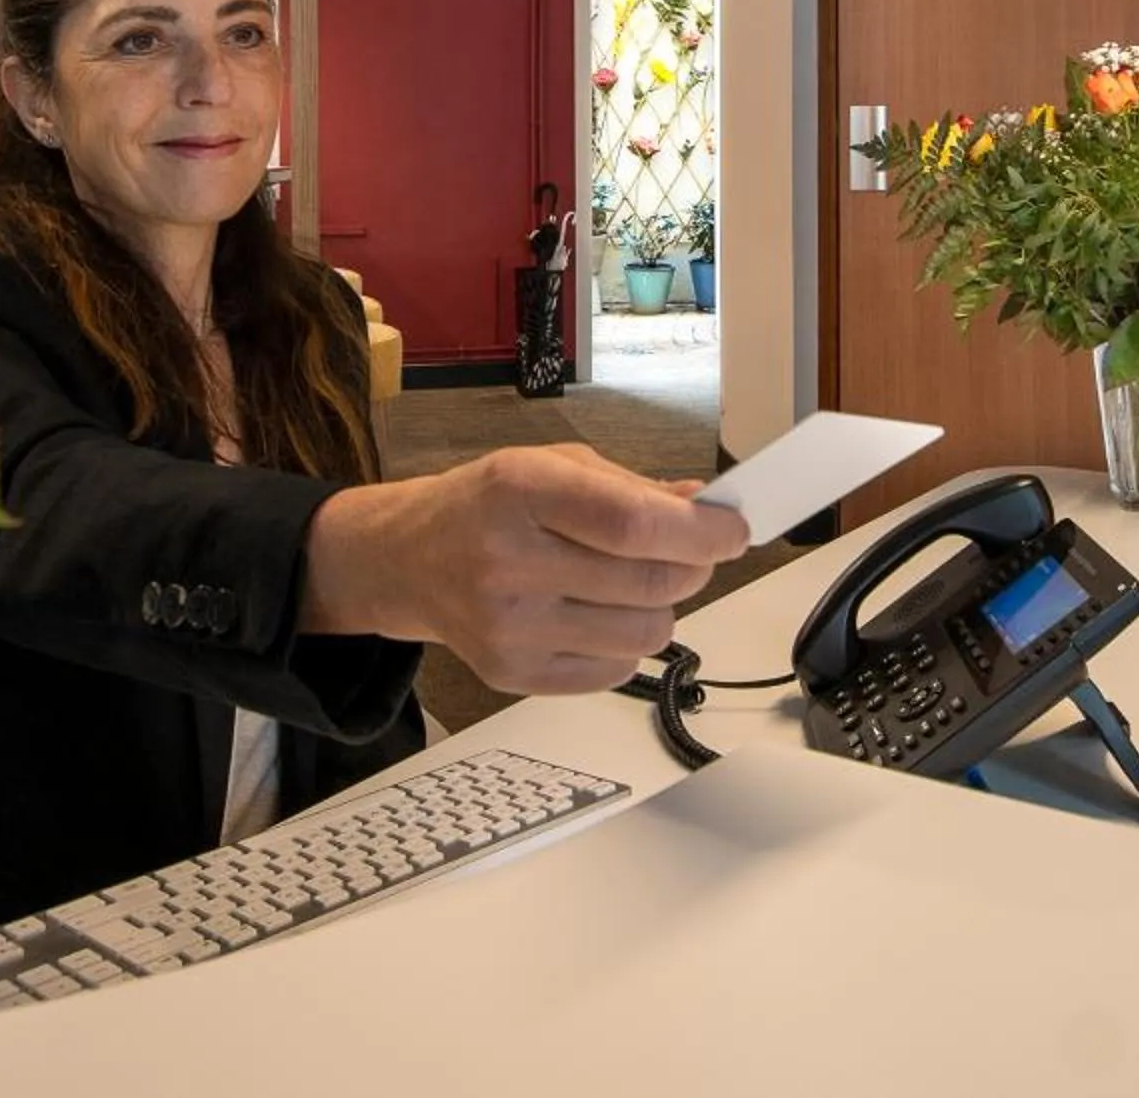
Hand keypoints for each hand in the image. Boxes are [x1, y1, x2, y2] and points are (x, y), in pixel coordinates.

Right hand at [304, 446, 748, 694]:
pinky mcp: (510, 675)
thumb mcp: (552, 463)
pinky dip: (627, 644)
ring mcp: (507, 626)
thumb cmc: (488, 503)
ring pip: (644, 636)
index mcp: (520, 490)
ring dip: (662, 608)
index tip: (733, 530)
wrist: (405, 559)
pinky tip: (597, 614)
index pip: (632, 524)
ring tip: (635, 583)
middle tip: (692, 552)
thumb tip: (708, 509)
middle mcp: (507, 560)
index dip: (700, 533)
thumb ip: (631, 487)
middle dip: (693, 567)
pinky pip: (615, 672)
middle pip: (648, 584)